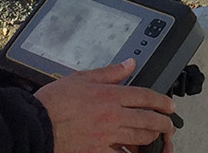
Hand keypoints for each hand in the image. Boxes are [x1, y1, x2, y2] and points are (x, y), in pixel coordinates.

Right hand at [35, 59, 175, 152]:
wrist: (37, 124)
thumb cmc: (54, 103)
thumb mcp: (81, 78)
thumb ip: (109, 72)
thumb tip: (128, 64)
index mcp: (110, 95)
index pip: (145, 97)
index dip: (162, 101)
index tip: (169, 105)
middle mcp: (113, 115)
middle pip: (148, 119)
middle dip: (164, 123)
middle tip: (169, 124)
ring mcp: (108, 136)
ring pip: (140, 138)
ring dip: (152, 137)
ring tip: (156, 136)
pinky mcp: (99, 151)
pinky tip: (135, 151)